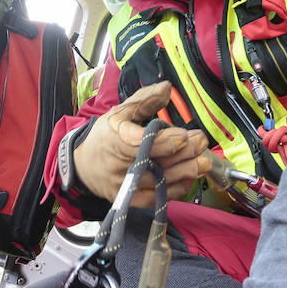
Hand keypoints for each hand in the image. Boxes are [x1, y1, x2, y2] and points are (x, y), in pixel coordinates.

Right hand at [74, 82, 210, 206]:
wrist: (83, 165)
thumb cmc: (104, 136)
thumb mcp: (119, 113)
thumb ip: (144, 100)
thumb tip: (167, 88)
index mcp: (115, 139)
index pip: (142, 143)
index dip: (165, 141)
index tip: (185, 135)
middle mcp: (119, 164)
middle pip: (156, 162)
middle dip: (184, 153)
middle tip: (201, 143)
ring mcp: (124, 184)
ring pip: (160, 181)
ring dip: (186, 172)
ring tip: (203, 162)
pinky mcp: (128, 199)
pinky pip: (156, 198)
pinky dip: (175, 189)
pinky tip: (188, 178)